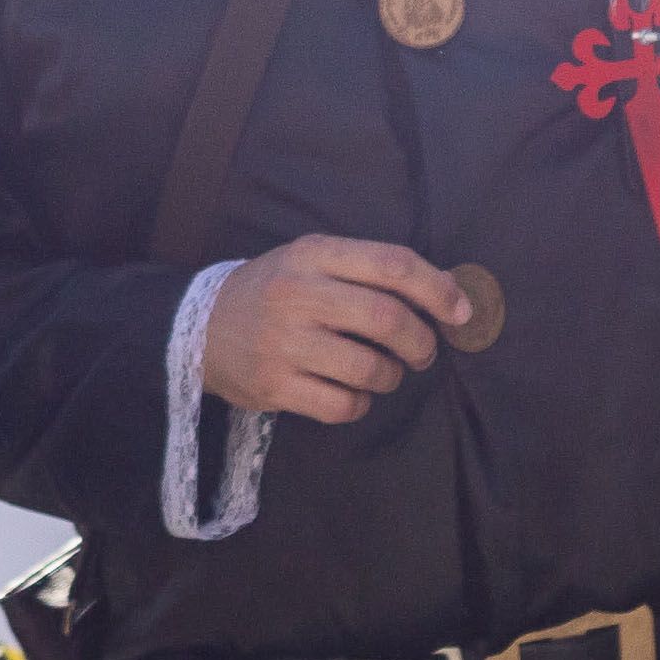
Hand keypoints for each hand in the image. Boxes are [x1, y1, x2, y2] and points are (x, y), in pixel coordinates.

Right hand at [201, 236, 469, 423]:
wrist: (199, 328)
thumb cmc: (275, 292)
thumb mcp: (312, 261)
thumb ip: (371, 270)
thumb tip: (451, 293)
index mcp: (313, 254)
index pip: (393, 265)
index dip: (438, 290)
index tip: (460, 312)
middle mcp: (298, 294)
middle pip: (388, 319)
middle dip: (421, 342)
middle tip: (422, 353)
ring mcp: (284, 342)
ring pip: (370, 368)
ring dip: (391, 377)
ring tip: (382, 373)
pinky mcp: (274, 386)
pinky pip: (343, 405)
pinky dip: (360, 404)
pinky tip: (351, 393)